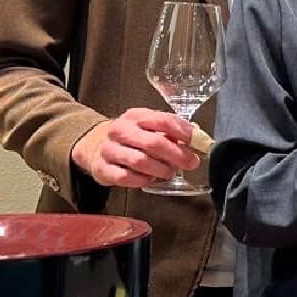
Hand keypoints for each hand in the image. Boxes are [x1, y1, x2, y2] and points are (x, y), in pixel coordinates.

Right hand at [71, 108, 199, 188]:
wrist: (97, 146)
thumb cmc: (133, 137)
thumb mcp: (151, 127)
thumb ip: (173, 131)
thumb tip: (198, 139)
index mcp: (136, 116)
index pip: (163, 120)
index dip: (183, 132)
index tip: (196, 142)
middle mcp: (120, 130)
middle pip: (153, 142)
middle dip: (176, 155)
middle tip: (190, 163)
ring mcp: (109, 149)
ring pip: (139, 161)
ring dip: (160, 169)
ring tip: (169, 172)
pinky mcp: (101, 169)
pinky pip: (125, 177)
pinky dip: (141, 180)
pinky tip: (149, 179)